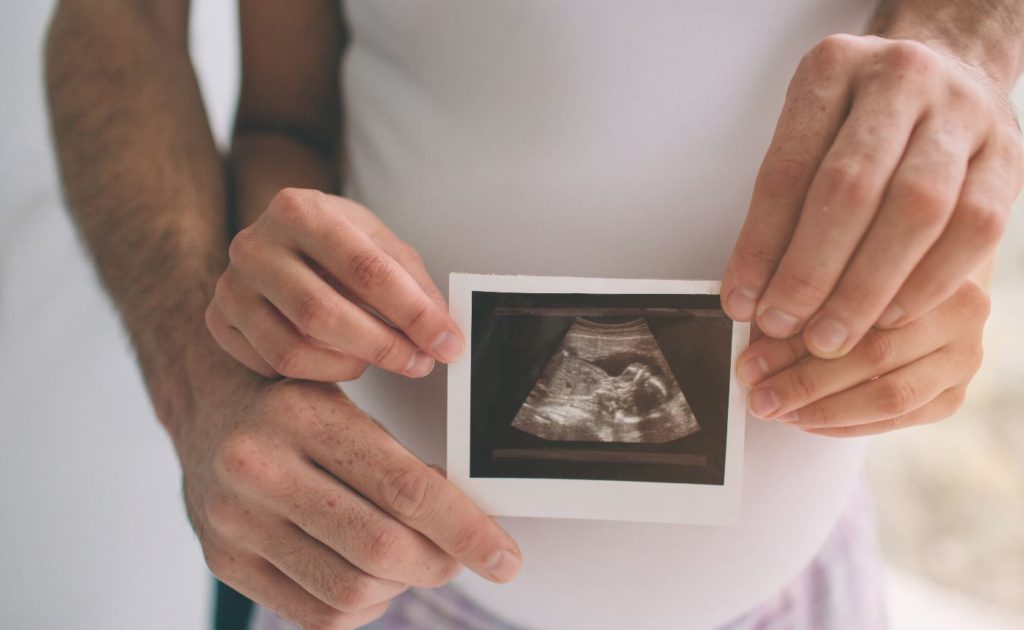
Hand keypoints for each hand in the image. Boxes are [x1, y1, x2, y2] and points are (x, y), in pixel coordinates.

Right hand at [178, 375, 521, 628]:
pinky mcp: (223, 562)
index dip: (466, 529)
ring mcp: (235, 521)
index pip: (405, 487)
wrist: (207, 414)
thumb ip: (400, 458)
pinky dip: (364, 606)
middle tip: (463, 556)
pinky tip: (373, 579)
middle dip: (441, 562)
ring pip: (352, 589)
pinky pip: (316, 615)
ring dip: (403, 585)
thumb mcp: (345, 405)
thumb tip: (471, 516)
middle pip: (382, 546)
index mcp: (301, 416)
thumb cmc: (292, 408)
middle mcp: (259, 468)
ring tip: (413, 559)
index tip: (505, 556)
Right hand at [206, 188, 463, 380]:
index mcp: (299, 210)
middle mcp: (254, 245)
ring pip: (292, 350)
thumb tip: (445, 336)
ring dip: (348, 366)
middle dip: (383, 347)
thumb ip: (417, 286)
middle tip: (421, 363)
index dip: (413, 313)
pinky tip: (338, 358)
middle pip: (323, 314)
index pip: (366, 269)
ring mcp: (230, 285)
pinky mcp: (218, 321)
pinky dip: (314, 373)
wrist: (279, 241)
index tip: (447, 343)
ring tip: (378, 359)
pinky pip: (271, 367)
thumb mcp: (382, 246)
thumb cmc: (339, 245)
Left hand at [722, 34, 1020, 357]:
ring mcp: (962, 113)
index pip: (787, 170)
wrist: (949, 70)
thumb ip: (783, 203)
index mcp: (834, 69)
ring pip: (916, 210)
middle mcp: (902, 78)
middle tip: (782, 325)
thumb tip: (751, 294)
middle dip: (810, 272)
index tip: (740, 301)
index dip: (760, 245)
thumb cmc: (861, 117)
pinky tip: (892, 317)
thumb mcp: (809, 133)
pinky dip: (929, 281)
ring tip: (829, 337)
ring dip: (867, 288)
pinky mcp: (1007, 153)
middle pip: (850, 188)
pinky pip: (974, 228)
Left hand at [736, 281, 987, 436]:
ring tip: (776, 409)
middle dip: (801, 379)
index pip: (855, 308)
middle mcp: (960, 311)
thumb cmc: (867, 276)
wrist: (921, 291)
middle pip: (872, 354)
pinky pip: (894, 420)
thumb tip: (751, 328)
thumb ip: (807, 293)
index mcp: (930, 264)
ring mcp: (962, 357)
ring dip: (821, 408)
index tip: (749, 359)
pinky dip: (844, 423)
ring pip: (887, 395)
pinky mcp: (953, 395)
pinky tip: (805, 420)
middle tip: (756, 391)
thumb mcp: (837, 266)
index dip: (794, 338)